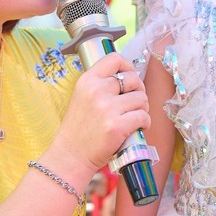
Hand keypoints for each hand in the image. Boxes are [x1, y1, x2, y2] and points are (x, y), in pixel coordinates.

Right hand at [44, 54, 148, 182]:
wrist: (70, 155)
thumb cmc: (78, 129)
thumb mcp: (81, 97)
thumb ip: (100, 85)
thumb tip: (128, 78)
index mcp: (87, 80)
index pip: (115, 59)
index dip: (128, 66)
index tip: (130, 78)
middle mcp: (97, 90)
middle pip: (133, 79)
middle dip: (138, 91)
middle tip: (133, 104)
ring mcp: (107, 108)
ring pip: (141, 98)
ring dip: (142, 109)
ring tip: (133, 118)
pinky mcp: (117, 125)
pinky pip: (143, 116)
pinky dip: (144, 123)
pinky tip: (136, 128)